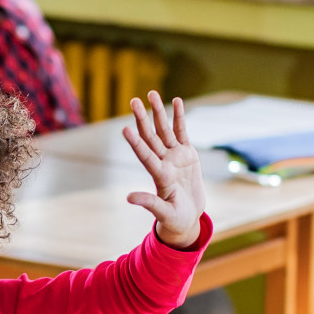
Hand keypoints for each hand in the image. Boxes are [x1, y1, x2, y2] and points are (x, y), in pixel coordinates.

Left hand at [120, 93, 205, 248]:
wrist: (188, 218)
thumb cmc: (175, 220)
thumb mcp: (164, 213)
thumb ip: (149, 203)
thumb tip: (128, 198)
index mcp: (159, 176)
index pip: (144, 155)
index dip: (135, 143)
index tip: (125, 129)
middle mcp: (164, 162)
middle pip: (151, 137)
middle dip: (143, 119)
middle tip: (133, 100)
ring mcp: (175, 157)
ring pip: (165, 130)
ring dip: (159, 112)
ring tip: (152, 93)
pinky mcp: (188, 154)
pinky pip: (182, 132)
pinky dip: (179, 117)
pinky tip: (177, 101)